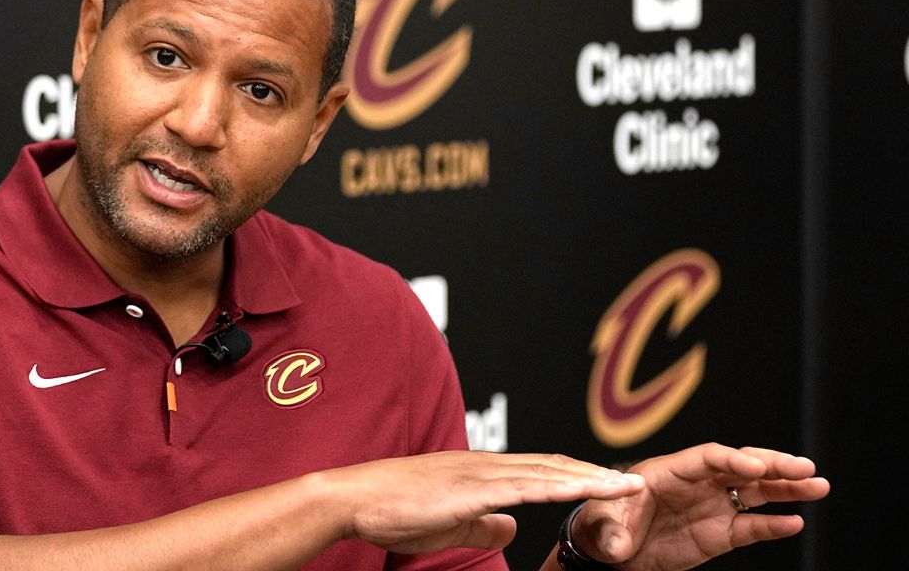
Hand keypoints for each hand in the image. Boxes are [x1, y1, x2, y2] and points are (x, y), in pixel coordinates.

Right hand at [324, 450, 646, 554]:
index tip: (610, 484)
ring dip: (590, 478)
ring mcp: (479, 472)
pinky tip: (583, 489)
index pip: (541, 470)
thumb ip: (483, 523)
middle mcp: (485, 465)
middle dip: (597, 474)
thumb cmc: (393, 510)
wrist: (355, 498)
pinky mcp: (469, 487)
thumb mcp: (450, 522)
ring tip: (626, 486)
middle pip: (553, 466)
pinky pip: (522, 487)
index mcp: (481, 472)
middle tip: (637, 481)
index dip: (578, 475)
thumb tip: (512, 528)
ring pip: (546, 472)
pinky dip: (558, 486)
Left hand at [570, 443, 829, 570]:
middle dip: (772, 464)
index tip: (755, 467)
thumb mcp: (602, 524)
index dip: (732, 459)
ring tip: (818, 485)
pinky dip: (772, 524)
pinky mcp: (720, 533)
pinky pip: (751, 526)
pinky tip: (796, 522)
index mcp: (668, 471)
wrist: (608, 548)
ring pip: (755, 491)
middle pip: (740, 466)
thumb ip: (612, 532)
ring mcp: (711, 506)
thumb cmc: (602, 523)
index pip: (707, 458)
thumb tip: (616, 545)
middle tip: (804, 467)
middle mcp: (696, 483)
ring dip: (786, 488)